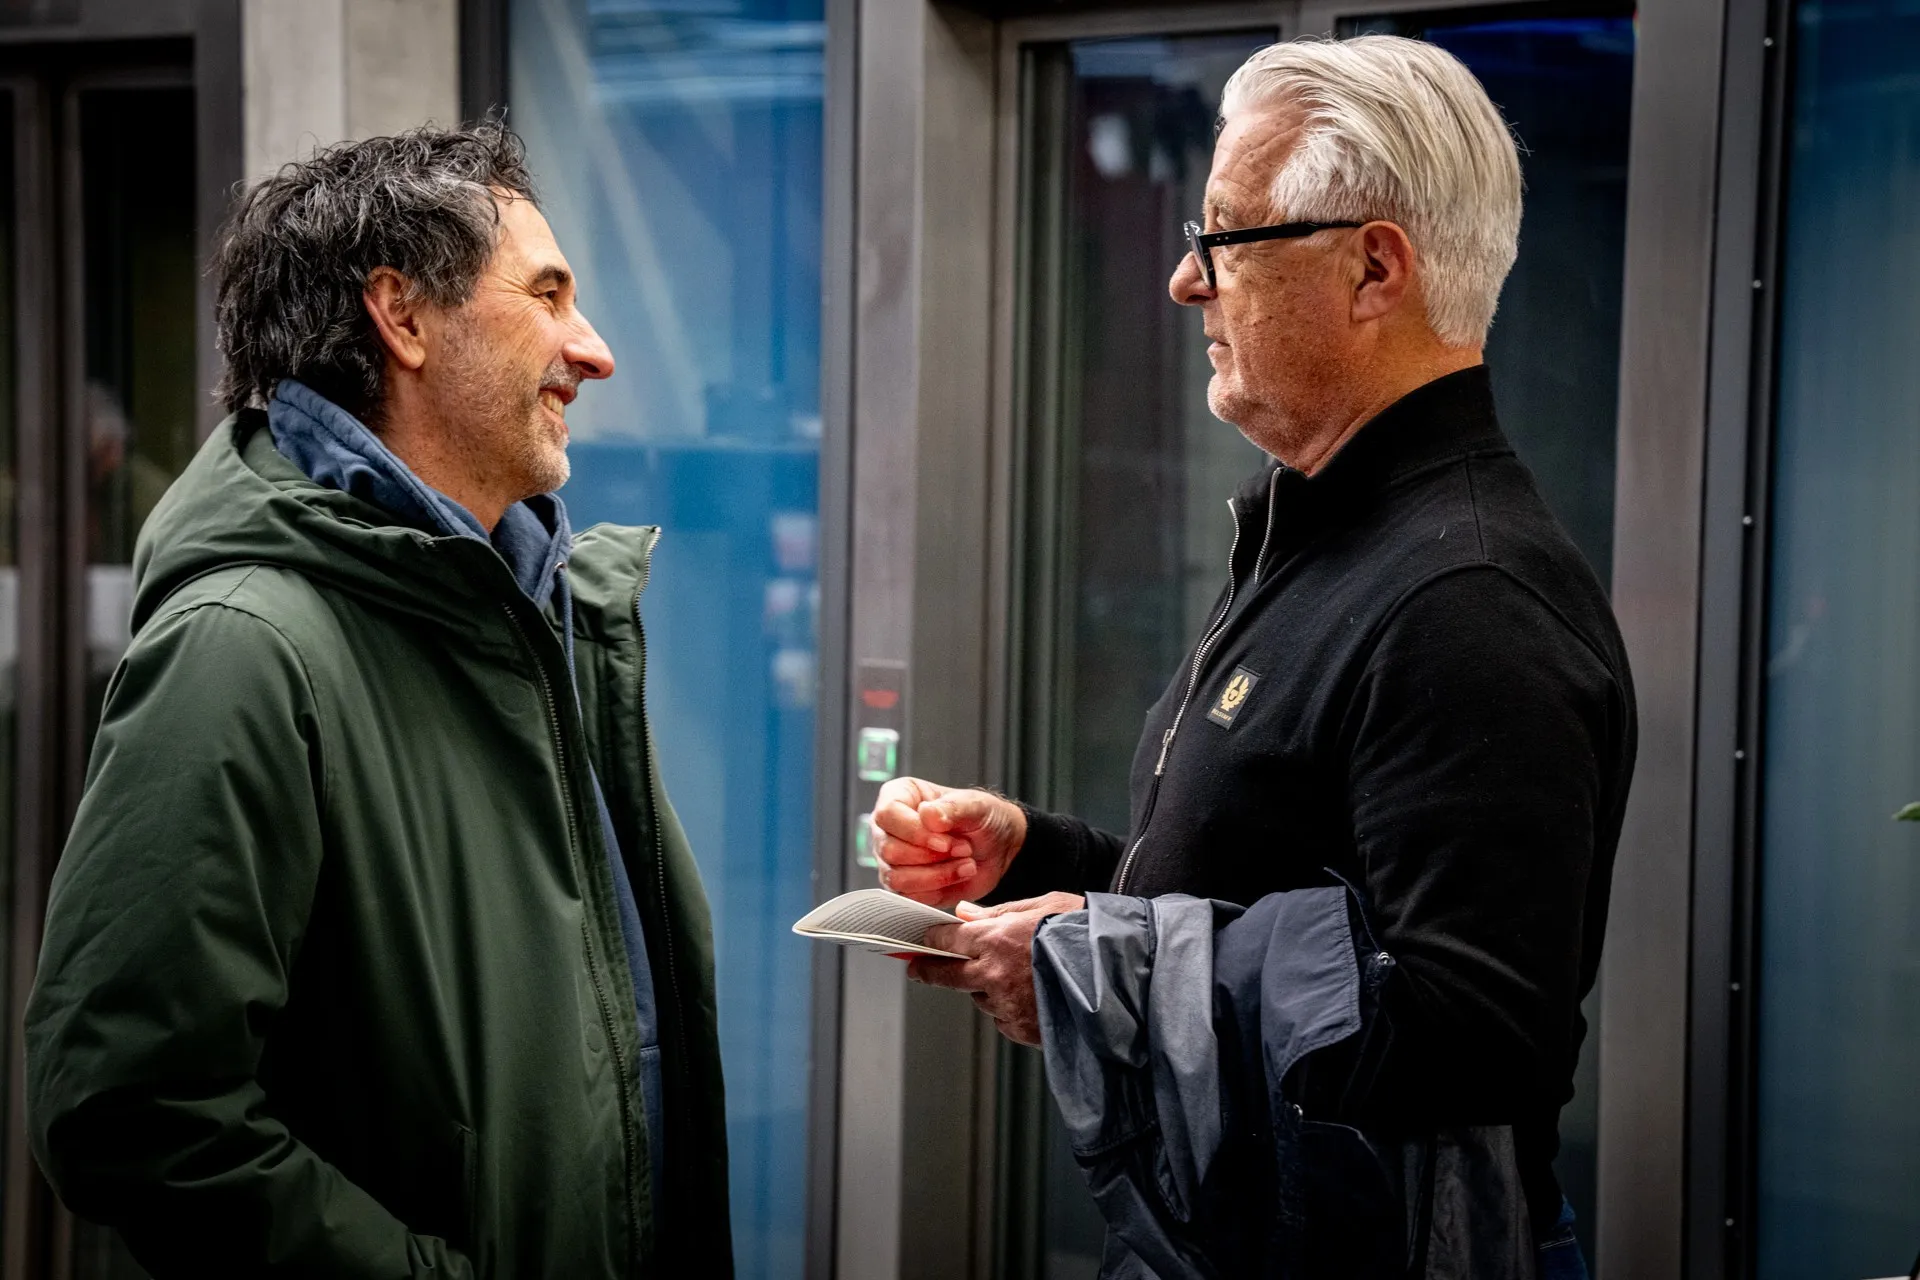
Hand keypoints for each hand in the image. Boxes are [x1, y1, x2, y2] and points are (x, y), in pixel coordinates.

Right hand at [871, 778, 1026, 910]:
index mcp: (899, 796)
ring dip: (937, 875)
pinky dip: (938, 889)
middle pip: (889, 850)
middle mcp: (889, 827)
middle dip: (931, 856)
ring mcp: (892, 858)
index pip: (887, 814)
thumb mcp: (975, 806)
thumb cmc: (982, 818)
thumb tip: (927, 814)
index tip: (945, 841)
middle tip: (963, 848)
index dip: (915, 831)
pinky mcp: (904, 884)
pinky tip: (958, 875)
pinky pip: (908, 896)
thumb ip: (951, 808)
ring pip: (896, 877)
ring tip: (965, 863)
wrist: (998, 847)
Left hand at [907, 893, 1085, 1045]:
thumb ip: (1000, 912)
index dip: (930, 940)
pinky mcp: (1023, 1029)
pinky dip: (1010, 1008)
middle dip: (929, 971)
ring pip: (980, 998)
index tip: (919, 943)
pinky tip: (1034, 995)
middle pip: (948, 976)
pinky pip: (1004, 1019)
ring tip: (1017, 975)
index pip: (947, 940)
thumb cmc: (1087, 931)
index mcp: (996, 939)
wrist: (1121, 974)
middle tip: (918, 970)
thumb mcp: (1045, 905)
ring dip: (986, 988)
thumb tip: (967, 913)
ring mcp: (1008, 1006)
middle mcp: (994, 975)